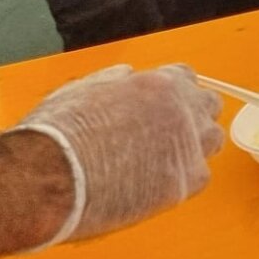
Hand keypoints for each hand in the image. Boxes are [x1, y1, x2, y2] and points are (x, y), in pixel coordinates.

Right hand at [18, 65, 223, 246]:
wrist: (47, 177)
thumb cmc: (56, 135)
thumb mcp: (83, 89)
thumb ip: (114, 80)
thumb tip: (128, 74)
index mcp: (159, 83)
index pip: (187, 78)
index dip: (174, 93)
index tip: (164, 105)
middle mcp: (182, 109)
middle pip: (208, 106)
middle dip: (192, 116)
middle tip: (167, 134)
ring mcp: (187, 145)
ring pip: (211, 140)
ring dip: (195, 146)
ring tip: (164, 161)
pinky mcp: (184, 181)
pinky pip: (199, 177)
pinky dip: (182, 180)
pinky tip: (157, 185)